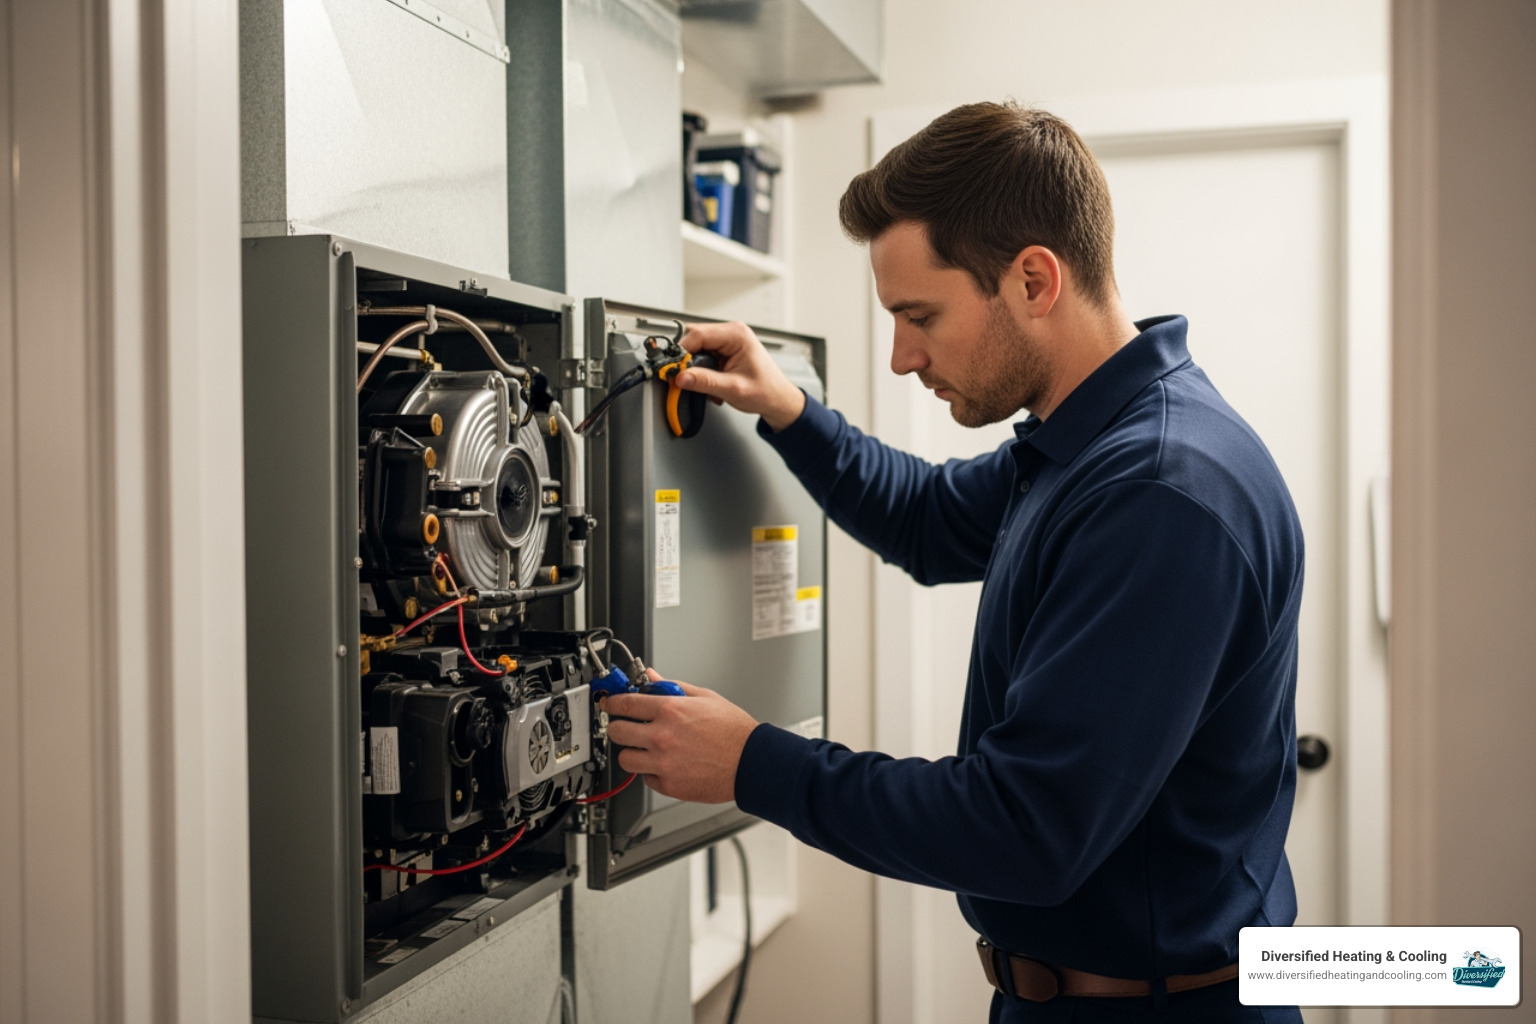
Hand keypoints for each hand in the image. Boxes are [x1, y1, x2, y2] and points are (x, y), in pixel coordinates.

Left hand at [602, 670, 758, 803]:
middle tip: (628, 727)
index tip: (610, 703)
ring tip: (646, 749)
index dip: (613, 702)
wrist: (752, 762)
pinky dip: (652, 772)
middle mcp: (662, 737)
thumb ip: (672, 686)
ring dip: (632, 753)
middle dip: (619, 727)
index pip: (625, 703)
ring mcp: (664, 763)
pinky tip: (666, 764)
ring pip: (626, 759)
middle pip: (617, 732)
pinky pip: (646, 778)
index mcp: (670, 711)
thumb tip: (652, 677)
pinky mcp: (669, 785)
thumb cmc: (734, 731)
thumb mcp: (705, 697)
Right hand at [678, 321, 806, 431]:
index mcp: (736, 334)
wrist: (778, 400)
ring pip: (695, 348)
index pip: (697, 335)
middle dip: (686, 360)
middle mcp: (731, 333)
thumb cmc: (766, 391)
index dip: (681, 352)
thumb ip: (705, 382)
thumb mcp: (733, 389)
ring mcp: (727, 341)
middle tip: (682, 378)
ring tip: (702, 383)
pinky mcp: (724, 351)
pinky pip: (702, 356)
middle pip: (693, 339)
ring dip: (694, 367)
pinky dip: (700, 371)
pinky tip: (709, 383)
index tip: (673, 369)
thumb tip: (681, 377)